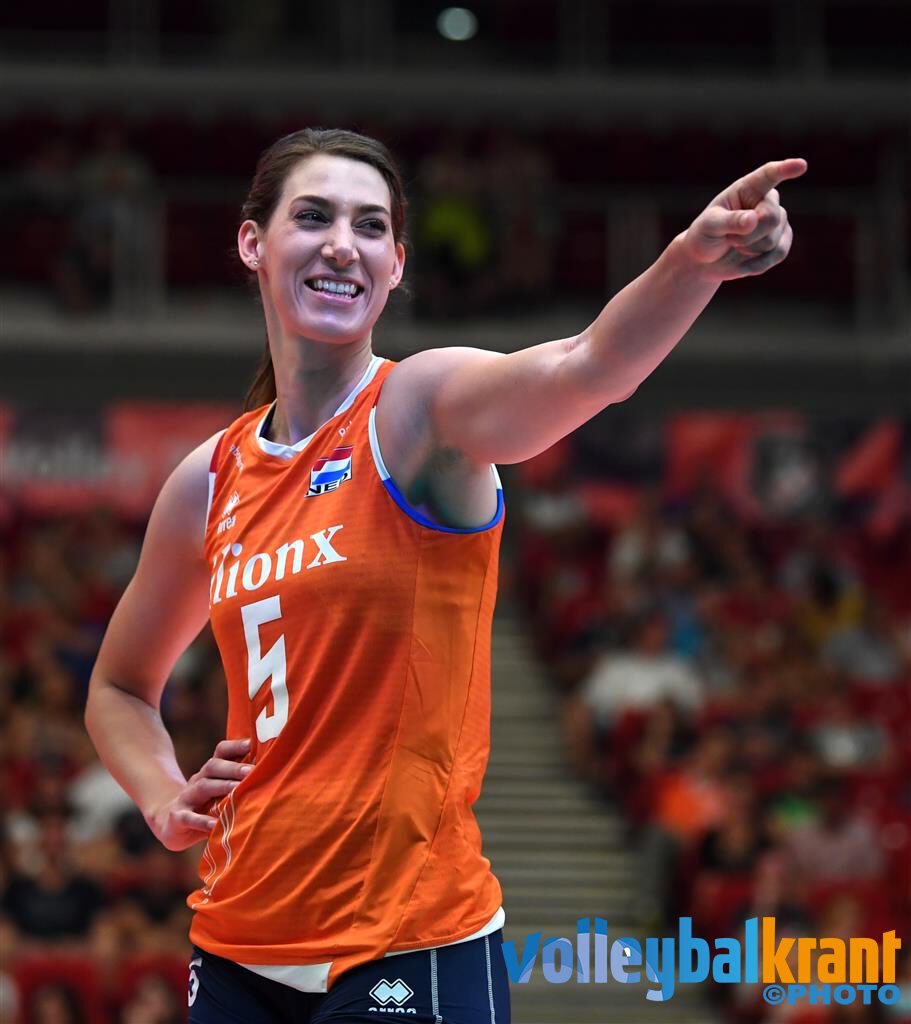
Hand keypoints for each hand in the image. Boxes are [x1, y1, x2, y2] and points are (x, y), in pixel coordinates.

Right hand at [147, 738, 252, 850]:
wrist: (169, 823)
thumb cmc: (205, 807)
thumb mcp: (220, 794)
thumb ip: (239, 785)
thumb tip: (275, 776)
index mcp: (210, 772)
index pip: (221, 752)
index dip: (235, 746)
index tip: (252, 744)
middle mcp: (198, 780)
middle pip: (213, 767)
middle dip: (233, 768)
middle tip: (252, 771)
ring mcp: (186, 797)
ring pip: (203, 787)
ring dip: (221, 787)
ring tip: (238, 790)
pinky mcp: (177, 817)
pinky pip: (189, 817)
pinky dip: (201, 821)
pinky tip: (214, 825)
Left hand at [680, 158, 806, 281]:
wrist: (707, 261)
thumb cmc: (705, 236)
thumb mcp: (709, 226)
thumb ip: (730, 221)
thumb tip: (753, 219)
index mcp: (748, 188)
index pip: (769, 175)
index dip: (785, 169)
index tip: (801, 165)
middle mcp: (767, 201)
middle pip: (772, 218)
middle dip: (747, 236)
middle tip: (729, 238)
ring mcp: (778, 221)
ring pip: (773, 241)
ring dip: (749, 250)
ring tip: (735, 245)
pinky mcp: (782, 242)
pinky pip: (779, 254)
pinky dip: (758, 263)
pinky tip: (744, 261)